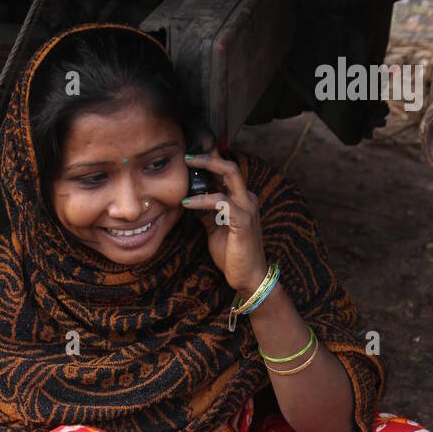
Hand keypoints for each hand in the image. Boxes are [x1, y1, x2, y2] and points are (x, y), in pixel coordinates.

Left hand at [182, 148, 268, 296]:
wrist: (248, 277)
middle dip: (208, 156)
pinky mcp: (243, 220)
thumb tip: (190, 200)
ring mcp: (247, 207)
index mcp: (240, 199)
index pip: (226, 173)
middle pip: (229, 166)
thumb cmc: (232, 254)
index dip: (210, 161)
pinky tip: (187, 203)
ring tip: (185, 169)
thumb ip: (206, 213)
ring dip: (206, 169)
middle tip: (186, 154)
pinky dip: (203, 200)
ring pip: (229, 175)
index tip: (190, 155)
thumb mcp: (214, 229)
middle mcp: (247, 198)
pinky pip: (222, 201)